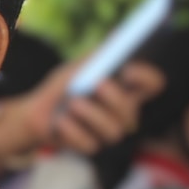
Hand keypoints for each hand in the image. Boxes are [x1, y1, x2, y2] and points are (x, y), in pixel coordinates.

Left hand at [0, 59, 164, 170]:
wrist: (36, 111)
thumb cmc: (63, 86)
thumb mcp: (77, 67)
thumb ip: (96, 57)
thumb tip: (115, 42)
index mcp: (127, 88)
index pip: (153, 84)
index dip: (147, 77)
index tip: (128, 69)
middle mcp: (123, 112)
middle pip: (132, 111)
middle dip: (115, 98)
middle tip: (97, 83)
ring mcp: (107, 131)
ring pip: (114, 131)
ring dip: (91, 114)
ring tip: (72, 103)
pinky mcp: (89, 146)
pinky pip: (89, 144)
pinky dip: (72, 130)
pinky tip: (61, 120)